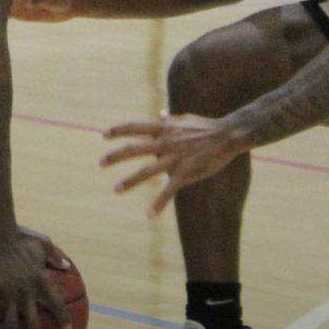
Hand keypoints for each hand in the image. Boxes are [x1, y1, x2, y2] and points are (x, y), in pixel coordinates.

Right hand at [0, 226, 73, 328]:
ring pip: (11, 324)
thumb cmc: (20, 234)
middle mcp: (27, 291)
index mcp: (40, 280)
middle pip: (33, 322)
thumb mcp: (43, 242)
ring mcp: (10, 293)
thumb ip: (55, 256)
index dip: (62, 318)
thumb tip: (67, 266)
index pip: (56, 303)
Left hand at [101, 114, 245, 217]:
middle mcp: (165, 143)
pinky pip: (168, 190)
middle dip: (115, 156)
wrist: (227, 135)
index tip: (104, 135)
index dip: (118, 130)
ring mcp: (174, 158)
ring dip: (130, 181)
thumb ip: (170, 120)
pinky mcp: (185, 172)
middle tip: (101, 163)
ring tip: (116, 189)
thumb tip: (160, 114)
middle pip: (134, 149)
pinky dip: (158, 203)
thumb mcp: (185, 120)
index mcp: (165, 129)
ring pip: (146, 171)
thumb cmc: (207, 127)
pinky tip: (149, 215)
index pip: (136, 127)